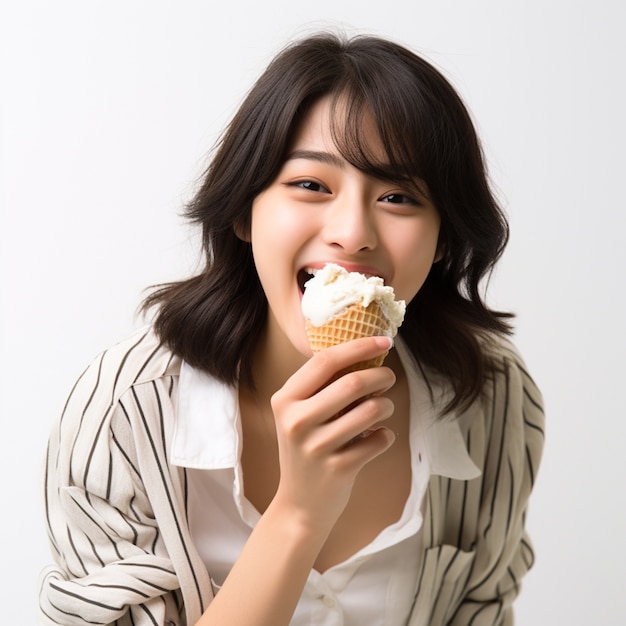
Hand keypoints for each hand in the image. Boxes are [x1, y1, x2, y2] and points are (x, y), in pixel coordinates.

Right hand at [269, 336, 396, 535]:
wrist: (300, 504)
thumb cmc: (307, 449)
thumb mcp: (301, 415)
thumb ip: (324, 387)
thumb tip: (368, 355)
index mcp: (285, 400)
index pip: (324, 361)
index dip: (358, 347)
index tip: (383, 341)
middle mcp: (296, 421)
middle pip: (353, 382)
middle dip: (381, 376)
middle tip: (389, 378)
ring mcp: (315, 448)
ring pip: (371, 410)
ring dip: (387, 406)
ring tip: (383, 410)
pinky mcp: (337, 469)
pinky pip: (378, 440)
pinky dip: (385, 435)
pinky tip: (377, 437)